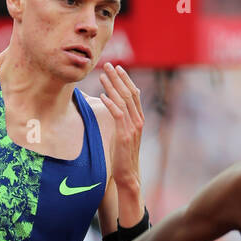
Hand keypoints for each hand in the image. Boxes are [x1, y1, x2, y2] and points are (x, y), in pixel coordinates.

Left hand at [100, 63, 142, 192]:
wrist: (128, 175)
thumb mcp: (122, 134)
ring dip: (112, 87)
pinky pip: (118, 115)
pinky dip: (110, 104)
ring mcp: (132, 128)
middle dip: (118, 78)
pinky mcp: (124, 135)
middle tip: (108, 65)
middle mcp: (138, 121)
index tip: (117, 68)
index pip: (133, 94)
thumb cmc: (122, 155)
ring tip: (103, 75)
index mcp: (138, 119)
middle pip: (129, 93)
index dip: (125, 80)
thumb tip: (111, 108)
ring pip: (123, 101)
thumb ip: (120, 120)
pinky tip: (102, 95)